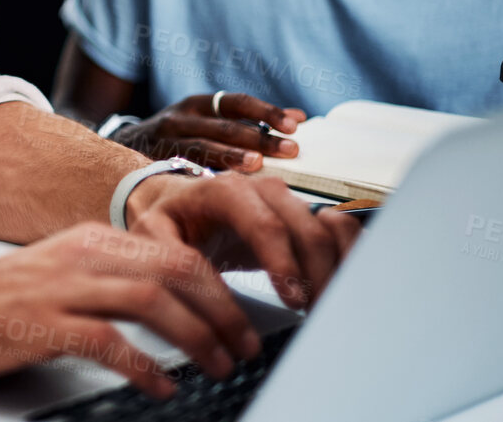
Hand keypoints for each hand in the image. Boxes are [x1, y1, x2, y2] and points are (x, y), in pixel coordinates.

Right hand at [0, 223, 261, 398]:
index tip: (241, 321)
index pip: (174, 253)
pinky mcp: (40, 323)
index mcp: (89, 241)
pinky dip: (144, 365)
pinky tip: (161, 386)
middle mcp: (79, 255)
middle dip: (222, 310)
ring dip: (197, 336)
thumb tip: (168, 305)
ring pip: (151, 300)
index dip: (219, 287)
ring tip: (220, 365)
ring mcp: (60, 287)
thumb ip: (107, 282)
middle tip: (246, 345)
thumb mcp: (57, 278)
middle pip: (175, 270)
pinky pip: (108, 341)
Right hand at [117, 92, 304, 171]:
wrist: (123, 148)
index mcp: (197, 104)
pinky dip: (206, 177)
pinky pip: (183, 170)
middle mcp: (179, 118)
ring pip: (201, 146)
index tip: (294, 125)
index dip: (266, 112)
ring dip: (232, 156)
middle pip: (224, 125)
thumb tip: (300, 118)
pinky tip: (226, 190)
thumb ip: (249, 121)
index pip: (236, 102)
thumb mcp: (207, 120)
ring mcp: (163, 141)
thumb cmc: (179, 137)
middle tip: (291, 150)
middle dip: (259, 137)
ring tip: (258, 166)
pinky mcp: (152, 164)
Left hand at [124, 171, 361, 310]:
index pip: (264, 224)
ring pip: (329, 225)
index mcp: (223, 190)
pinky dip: (349, 255)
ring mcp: (287, 198)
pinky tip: (343, 284)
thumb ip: (174, 259)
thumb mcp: (153, 237)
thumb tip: (203, 294)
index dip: (283, 263)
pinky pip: (340, 227)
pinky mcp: (302, 212)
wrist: (178, 205)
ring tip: (329, 305)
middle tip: (316, 314)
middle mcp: (261, 187)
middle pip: (305, 227)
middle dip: (316, 274)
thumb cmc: (167, 223)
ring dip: (337, 267)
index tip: (292, 300)